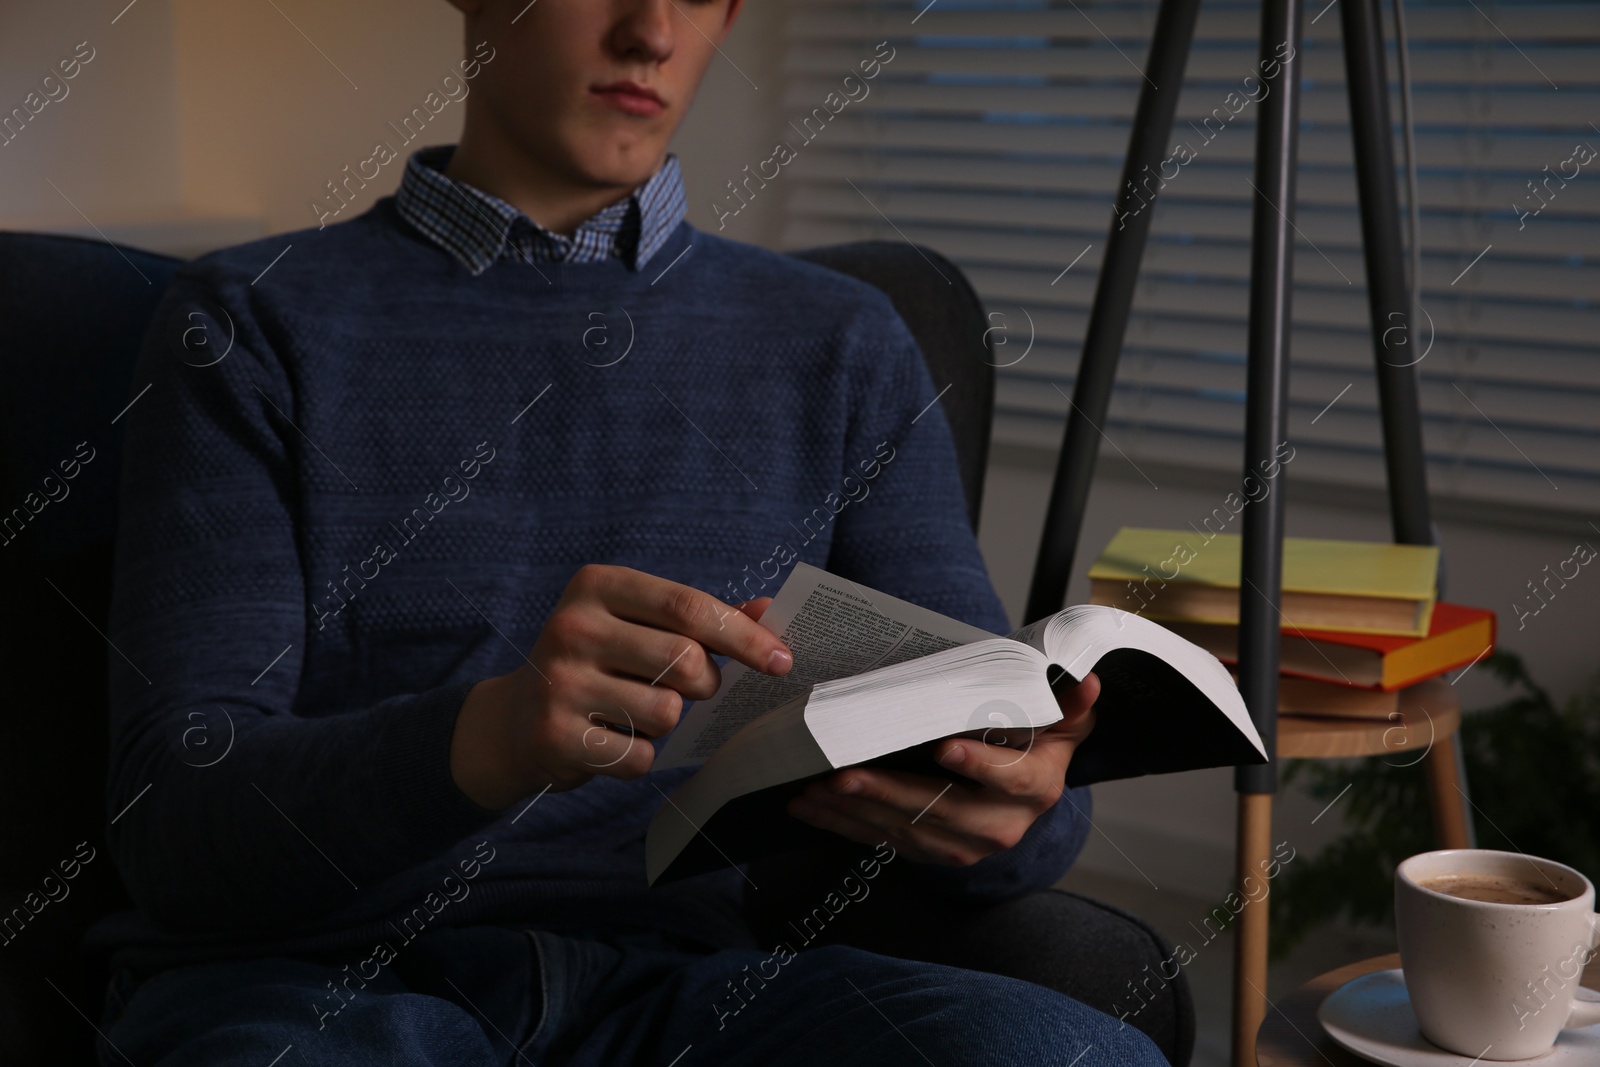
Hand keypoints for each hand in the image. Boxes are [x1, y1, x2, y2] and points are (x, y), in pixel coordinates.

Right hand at [450, 565, 788, 809]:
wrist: (513, 721)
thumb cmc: (598, 663)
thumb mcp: (638, 624)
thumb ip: (701, 617)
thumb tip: (768, 611)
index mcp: (597, 585)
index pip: (687, 606)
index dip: (742, 635)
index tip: (781, 660)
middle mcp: (572, 626)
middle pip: (685, 661)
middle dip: (706, 685)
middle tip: (693, 690)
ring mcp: (559, 683)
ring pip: (666, 713)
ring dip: (668, 723)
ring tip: (638, 713)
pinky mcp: (554, 736)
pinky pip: (639, 756)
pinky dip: (641, 757)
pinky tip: (614, 742)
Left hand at [785, 672, 1099, 865]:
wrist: (1025, 790)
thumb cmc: (1035, 741)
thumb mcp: (1060, 720)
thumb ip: (1069, 702)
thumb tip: (1087, 680)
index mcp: (1035, 787)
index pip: (1007, 778)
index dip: (978, 765)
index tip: (943, 748)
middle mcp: (1001, 825)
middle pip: (940, 811)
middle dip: (888, 793)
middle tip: (844, 773)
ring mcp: (962, 845)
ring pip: (904, 830)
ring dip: (855, 812)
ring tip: (815, 789)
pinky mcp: (930, 852)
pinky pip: (881, 841)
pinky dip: (842, 825)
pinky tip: (808, 807)